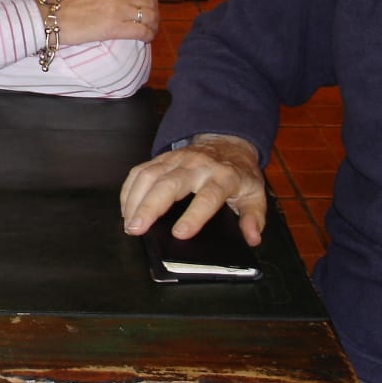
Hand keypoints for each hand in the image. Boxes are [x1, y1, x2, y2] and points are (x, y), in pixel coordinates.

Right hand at [54, 0, 158, 45]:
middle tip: (151, 20)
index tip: (149, 6)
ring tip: (150, 30)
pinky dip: (147, 35)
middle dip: (155, 12)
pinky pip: (140, 31)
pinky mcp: (114, 28)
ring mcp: (117, 10)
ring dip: (153, 25)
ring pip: (148, 16)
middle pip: (150, 2)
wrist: (53, 15)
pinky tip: (145, 39)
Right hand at [120, 134, 266, 244]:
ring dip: (134, 199)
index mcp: (223, 177)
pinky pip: (141, 170)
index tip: (179, 234)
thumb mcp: (255, 194)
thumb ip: (254, 217)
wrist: (227, 144)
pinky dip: (130, 189)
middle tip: (136, 229)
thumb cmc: (238, 174)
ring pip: (150, 175)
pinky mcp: (163, 157)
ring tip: (128, 223)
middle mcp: (198, 166)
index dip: (193, 216)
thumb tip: (251, 238)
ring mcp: (177, 159)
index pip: (207, 197)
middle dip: (149, 206)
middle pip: (169, 184)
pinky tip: (126, 207)